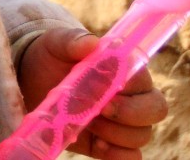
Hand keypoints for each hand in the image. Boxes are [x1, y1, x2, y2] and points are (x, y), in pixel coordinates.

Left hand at [18, 28, 168, 159]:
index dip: (132, 85)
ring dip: (116, 133)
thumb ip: (73, 40)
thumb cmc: (52, 56)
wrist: (33, 80)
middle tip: (101, 108)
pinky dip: (118, 155)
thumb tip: (92, 43)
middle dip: (131, 113)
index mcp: (125, 68)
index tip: (112, 85)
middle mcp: (131, 96)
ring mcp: (122, 123)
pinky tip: (98, 144)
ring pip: (142, 135)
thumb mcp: (56, 43)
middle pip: (156, 109)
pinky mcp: (108, 144)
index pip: (144, 79)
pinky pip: (129, 156)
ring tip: (89, 122)